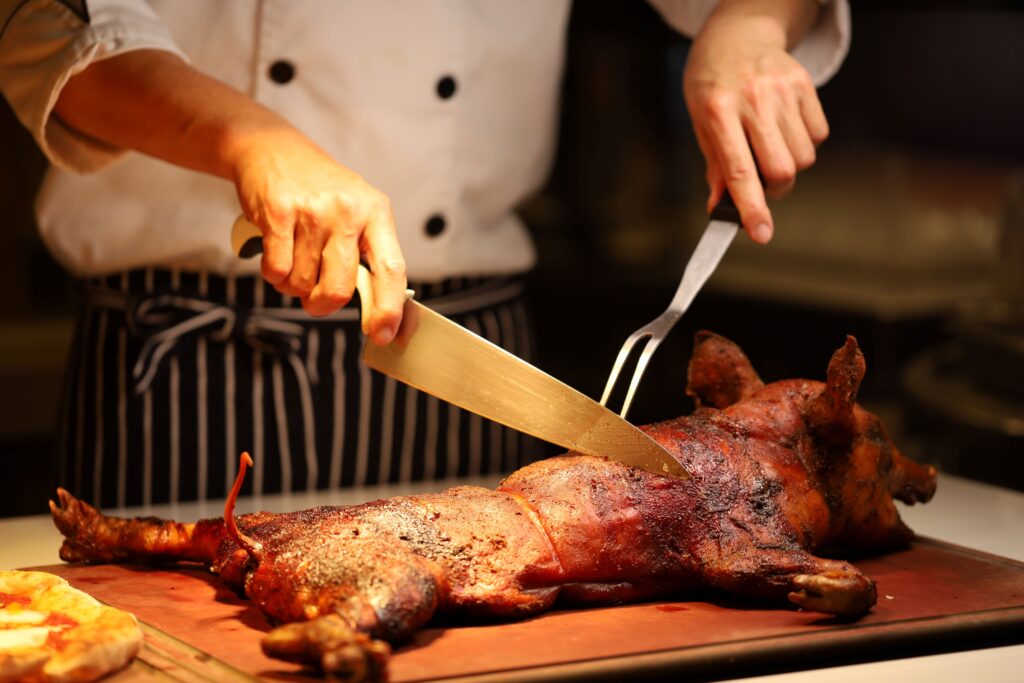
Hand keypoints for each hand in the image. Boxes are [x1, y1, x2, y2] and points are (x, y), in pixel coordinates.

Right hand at [52, 50, 406, 342]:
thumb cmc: (319, 191)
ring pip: (303, 283)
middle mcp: (348, 211)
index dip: (389, 309)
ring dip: (294, 285)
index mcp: (376, 212)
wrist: (272, 147)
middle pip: (339, 288)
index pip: (392, 269)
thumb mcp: (356, 211)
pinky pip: (276, 270)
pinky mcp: (277, 212)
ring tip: (294, 257)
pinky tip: (276, 253)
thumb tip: (380, 310)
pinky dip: (273, 274)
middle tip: (315, 298)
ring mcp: (312, 211)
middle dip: (323, 304)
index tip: (384, 335)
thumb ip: (368, 254)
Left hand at [684, 5, 828, 242]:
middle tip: (762, 180)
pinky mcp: (805, 84)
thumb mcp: (701, 123)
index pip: (738, 170)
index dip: (751, 206)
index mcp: (718, 112)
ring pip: (804, 157)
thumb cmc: (712, 85)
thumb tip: (721, 208)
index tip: (761, 234)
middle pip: (782, 169)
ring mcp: (782, 90)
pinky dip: (805, 144)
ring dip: (789, 166)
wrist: (736, 35)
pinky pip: (819, 135)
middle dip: (775, 187)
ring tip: (770, 147)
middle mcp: (753, 100)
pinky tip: (784, 129)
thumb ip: (716, 167)